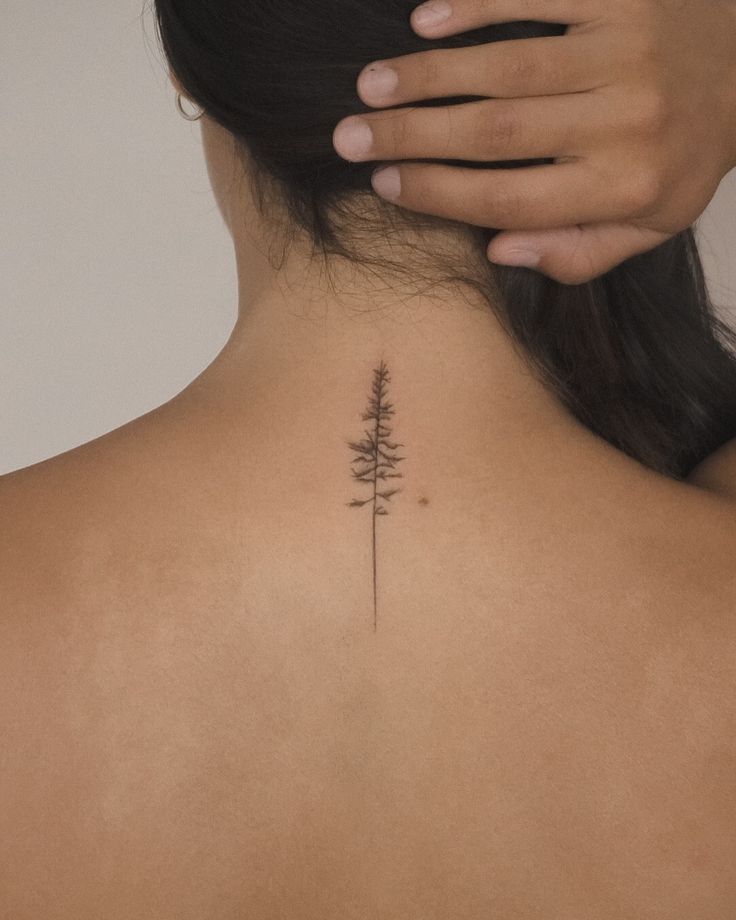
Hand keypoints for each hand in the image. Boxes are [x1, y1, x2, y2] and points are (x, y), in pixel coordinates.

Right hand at [332, 0, 735, 283]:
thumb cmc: (686, 151)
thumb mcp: (650, 223)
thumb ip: (579, 251)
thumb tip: (498, 252)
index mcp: (624, 188)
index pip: (510, 199)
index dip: (440, 195)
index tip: (385, 187)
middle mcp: (625, 122)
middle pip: (496, 134)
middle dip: (413, 137)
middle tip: (350, 138)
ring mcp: (625, 50)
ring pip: (507, 66)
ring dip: (429, 75)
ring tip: (371, 86)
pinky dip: (478, 5)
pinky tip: (426, 19)